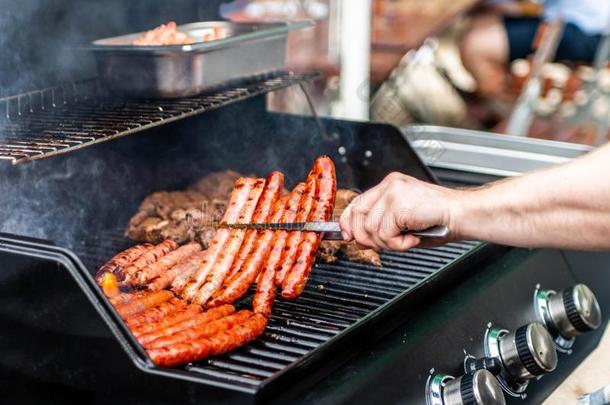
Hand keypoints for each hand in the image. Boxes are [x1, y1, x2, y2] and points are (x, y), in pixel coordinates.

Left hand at [339, 172, 457, 250]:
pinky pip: (384, 234)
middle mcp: (389, 186)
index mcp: (390, 186)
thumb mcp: (404, 223)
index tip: (348, 236)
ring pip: (370, 228)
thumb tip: (358, 240)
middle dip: (367, 237)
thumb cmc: (440, 220)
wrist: (463, 214)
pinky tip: (413, 239)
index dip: (348, 222)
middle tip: (389, 244)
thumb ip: (381, 228)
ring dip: (388, 243)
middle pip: (358, 215)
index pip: (357, 203)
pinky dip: (398, 244)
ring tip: (407, 240)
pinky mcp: (398, 204)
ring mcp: (393, 193)